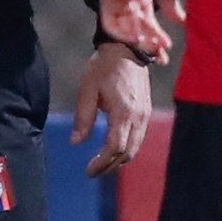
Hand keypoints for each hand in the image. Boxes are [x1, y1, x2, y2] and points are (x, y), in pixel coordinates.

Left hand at [75, 38, 153, 178]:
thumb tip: (75, 143)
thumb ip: (83, 117)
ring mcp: (145, 115)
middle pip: (127, 152)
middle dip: (109, 166)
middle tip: (92, 172)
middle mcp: (138, 116)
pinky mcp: (146, 111)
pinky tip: (113, 150)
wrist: (126, 48)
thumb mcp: (87, 90)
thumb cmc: (103, 67)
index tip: (88, 171)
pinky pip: (139, 138)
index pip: (114, 147)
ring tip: (101, 164)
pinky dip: (126, 149)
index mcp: (123, 112)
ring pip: (135, 148)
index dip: (102, 163)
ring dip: (118, 160)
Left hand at [97, 0, 174, 61]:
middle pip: (137, 30)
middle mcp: (129, 3)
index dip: (157, 38)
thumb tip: (181, 22)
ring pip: (125, 29)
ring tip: (152, 49)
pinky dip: (122, 33)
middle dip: (149, 45)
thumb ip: (170, 7)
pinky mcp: (106, 0)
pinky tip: (136, 39)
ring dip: (138, 41)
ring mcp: (117, 2)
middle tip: (161, 58)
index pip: (148, 24)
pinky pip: (110, 24)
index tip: (167, 50)